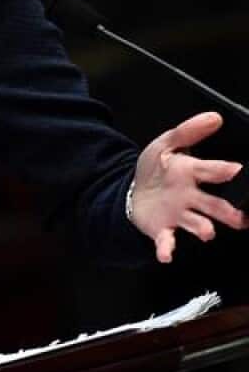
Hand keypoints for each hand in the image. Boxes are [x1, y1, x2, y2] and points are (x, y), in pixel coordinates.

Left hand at [130, 111, 247, 262]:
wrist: (134, 193)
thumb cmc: (157, 170)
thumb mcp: (165, 145)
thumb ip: (187, 132)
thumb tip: (214, 117)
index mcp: (192, 173)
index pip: (213, 171)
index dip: (224, 171)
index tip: (236, 171)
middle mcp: (191, 197)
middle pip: (214, 205)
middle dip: (227, 212)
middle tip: (239, 217)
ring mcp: (178, 215)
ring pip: (197, 223)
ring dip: (202, 228)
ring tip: (207, 232)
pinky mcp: (162, 229)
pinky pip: (166, 241)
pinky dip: (166, 248)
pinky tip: (165, 254)